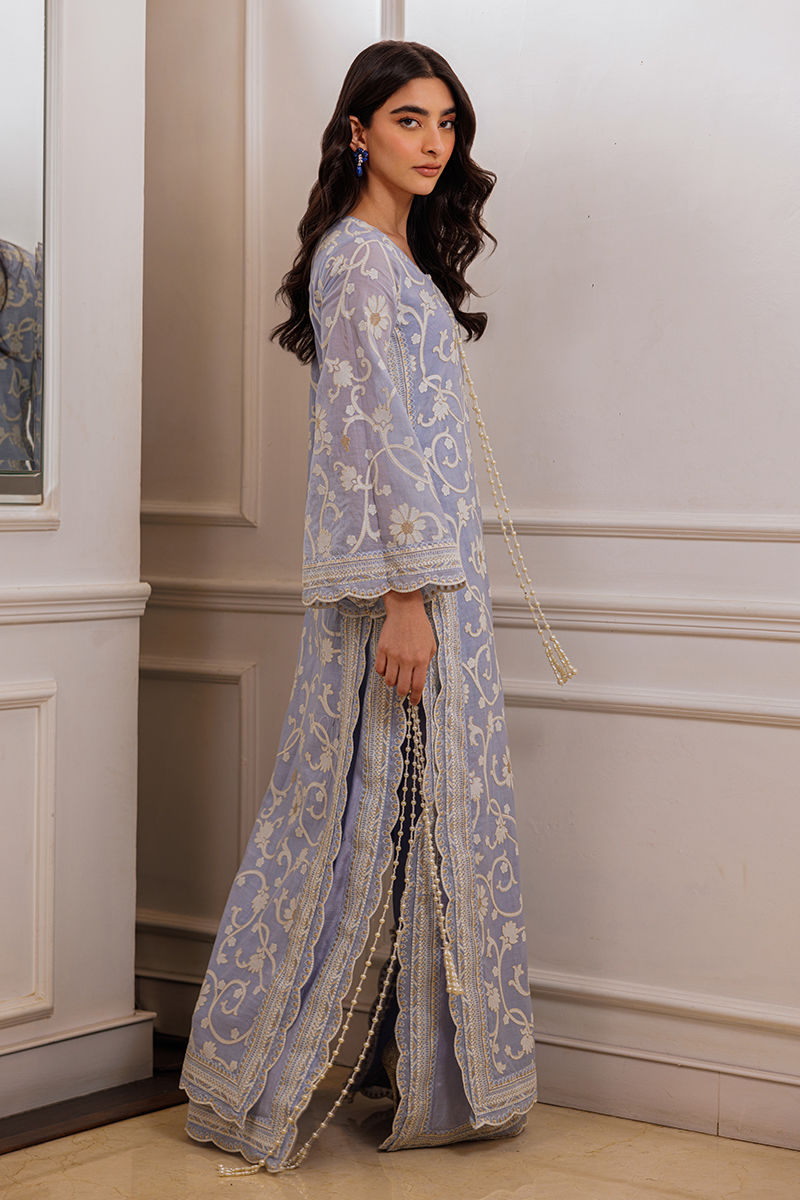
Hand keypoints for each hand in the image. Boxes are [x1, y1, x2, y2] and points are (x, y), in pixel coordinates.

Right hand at [375, 589, 436, 705]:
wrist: (405, 611)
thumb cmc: (421, 627)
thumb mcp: (431, 645)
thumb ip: (426, 662)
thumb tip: (419, 678)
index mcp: (421, 659)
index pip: (417, 686)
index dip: (415, 697)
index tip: (414, 702)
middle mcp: (407, 659)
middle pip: (401, 687)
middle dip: (402, 693)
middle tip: (403, 691)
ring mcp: (393, 655)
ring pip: (389, 680)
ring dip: (393, 683)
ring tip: (396, 678)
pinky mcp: (382, 649)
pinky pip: (380, 669)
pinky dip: (383, 672)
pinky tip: (388, 668)